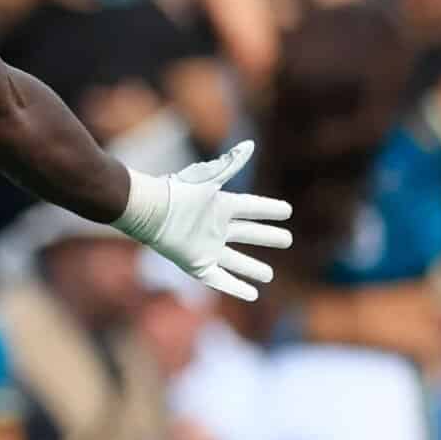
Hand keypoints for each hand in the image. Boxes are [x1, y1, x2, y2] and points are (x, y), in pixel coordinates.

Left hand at [122, 141, 294, 302]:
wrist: (153, 212)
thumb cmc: (180, 192)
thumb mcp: (209, 177)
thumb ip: (230, 164)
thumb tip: (250, 145)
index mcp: (221, 206)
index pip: (252, 208)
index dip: (269, 210)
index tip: (287, 211)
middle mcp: (216, 228)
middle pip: (248, 234)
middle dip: (267, 237)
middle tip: (287, 240)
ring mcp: (207, 248)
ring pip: (236, 261)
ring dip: (252, 268)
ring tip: (268, 275)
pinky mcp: (198, 265)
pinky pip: (221, 279)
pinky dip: (236, 287)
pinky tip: (252, 294)